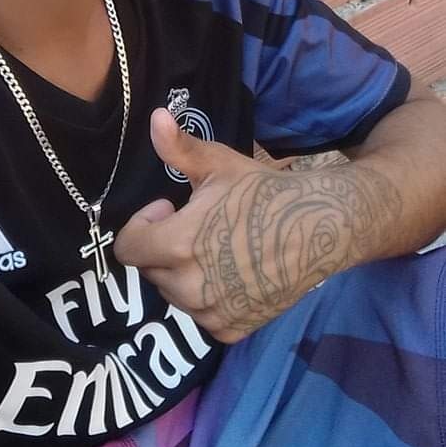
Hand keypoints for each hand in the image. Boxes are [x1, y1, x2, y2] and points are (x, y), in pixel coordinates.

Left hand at [113, 109, 398, 343]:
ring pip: (173, 293)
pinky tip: (231, 272)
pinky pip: (200, 314)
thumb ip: (179, 148)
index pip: (127, 248)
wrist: (319, 228)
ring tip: (215, 248)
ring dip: (182, 272)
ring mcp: (211, 312)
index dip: (143, 223)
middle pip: (150, 269)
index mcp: (179, 244)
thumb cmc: (264, 192)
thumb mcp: (220, 164)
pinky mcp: (232, 329)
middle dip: (162, 246)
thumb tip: (153, 116)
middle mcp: (190, 286)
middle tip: (196, 225)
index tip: (169, 208)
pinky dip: (207, 297)